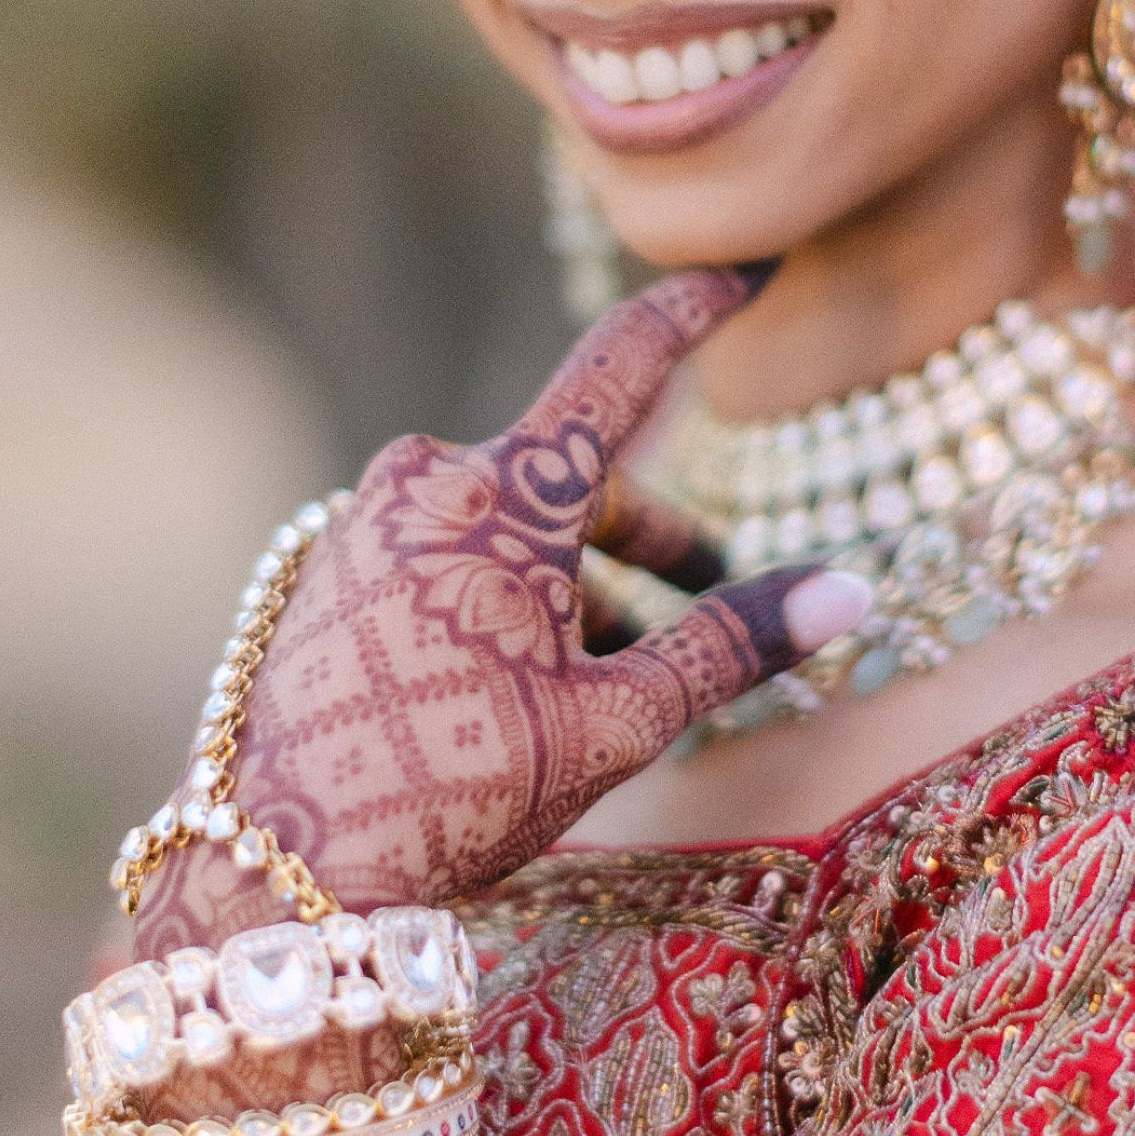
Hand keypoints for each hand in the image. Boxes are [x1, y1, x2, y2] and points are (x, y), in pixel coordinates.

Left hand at [133, 270, 865, 957]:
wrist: (281, 863)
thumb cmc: (457, 786)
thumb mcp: (619, 719)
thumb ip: (733, 643)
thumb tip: (853, 594)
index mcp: (503, 488)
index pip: (623, 361)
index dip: (695, 311)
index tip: (743, 272)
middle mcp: (426, 477)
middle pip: (575, 473)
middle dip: (650, 538)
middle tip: (707, 604)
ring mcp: (366, 522)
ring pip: (509, 521)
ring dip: (574, 580)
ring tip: (605, 680)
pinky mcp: (329, 568)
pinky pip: (444, 553)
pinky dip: (503, 594)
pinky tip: (516, 686)